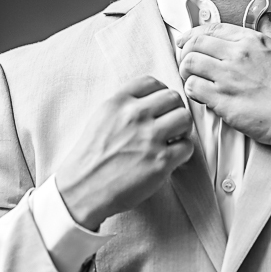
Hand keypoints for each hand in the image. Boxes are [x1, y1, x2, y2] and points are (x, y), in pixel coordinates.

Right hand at [56, 76, 193, 230]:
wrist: (82, 189)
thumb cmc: (91, 156)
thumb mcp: (101, 118)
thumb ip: (124, 105)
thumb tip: (151, 101)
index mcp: (119, 102)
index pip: (152, 82)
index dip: (159, 93)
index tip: (158, 107)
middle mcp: (135, 116)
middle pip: (173, 97)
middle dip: (173, 110)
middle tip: (168, 124)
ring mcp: (150, 138)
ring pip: (185, 118)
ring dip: (182, 128)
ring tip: (172, 139)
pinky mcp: (161, 162)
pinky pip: (187, 146)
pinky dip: (183, 152)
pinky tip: (171, 157)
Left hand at [177, 13, 270, 146]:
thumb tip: (267, 17)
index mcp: (251, 40)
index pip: (211, 29)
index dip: (192, 34)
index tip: (185, 41)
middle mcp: (237, 55)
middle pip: (195, 44)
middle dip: (185, 52)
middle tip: (187, 63)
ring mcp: (229, 77)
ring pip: (190, 64)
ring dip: (186, 72)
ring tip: (192, 79)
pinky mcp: (223, 100)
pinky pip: (193, 88)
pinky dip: (192, 91)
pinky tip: (201, 96)